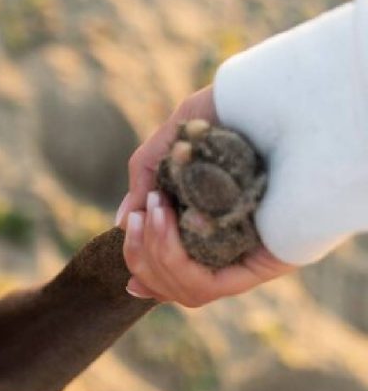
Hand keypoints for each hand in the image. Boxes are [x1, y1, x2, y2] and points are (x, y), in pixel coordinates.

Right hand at [116, 87, 294, 306]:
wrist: (269, 98)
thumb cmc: (227, 112)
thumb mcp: (171, 145)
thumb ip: (145, 180)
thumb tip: (120, 223)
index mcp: (219, 230)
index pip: (180, 280)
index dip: (149, 278)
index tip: (129, 273)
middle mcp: (236, 250)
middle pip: (175, 290)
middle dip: (142, 258)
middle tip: (137, 218)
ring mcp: (250, 259)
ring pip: (187, 292)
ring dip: (154, 255)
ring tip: (152, 212)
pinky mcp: (264, 264)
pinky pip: (205, 286)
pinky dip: (173, 260)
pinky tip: (163, 222)